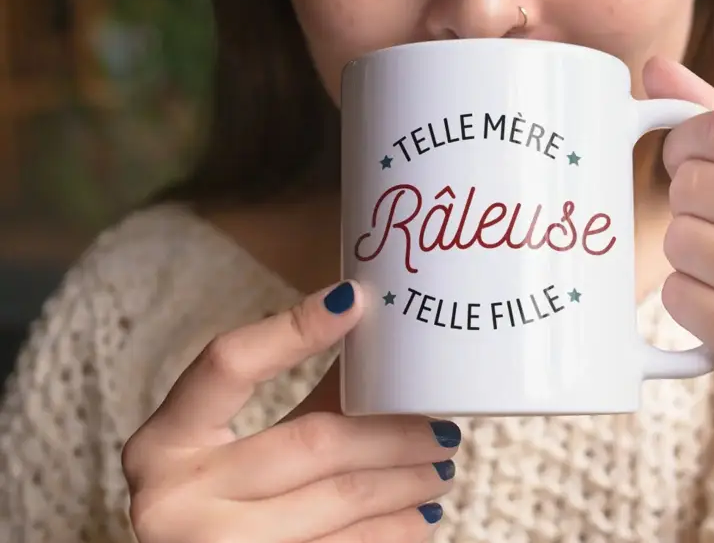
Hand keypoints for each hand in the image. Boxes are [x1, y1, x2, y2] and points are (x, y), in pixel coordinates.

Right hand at [122, 282, 459, 542]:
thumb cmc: (212, 500)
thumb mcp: (228, 445)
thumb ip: (301, 398)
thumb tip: (380, 341)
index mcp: (165, 441)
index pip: (228, 364)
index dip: (293, 329)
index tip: (356, 300)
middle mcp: (173, 500)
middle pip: (310, 441)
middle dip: (391, 432)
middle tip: (441, 426)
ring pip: (337, 502)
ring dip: (403, 483)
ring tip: (440, 466)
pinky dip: (390, 533)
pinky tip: (420, 518)